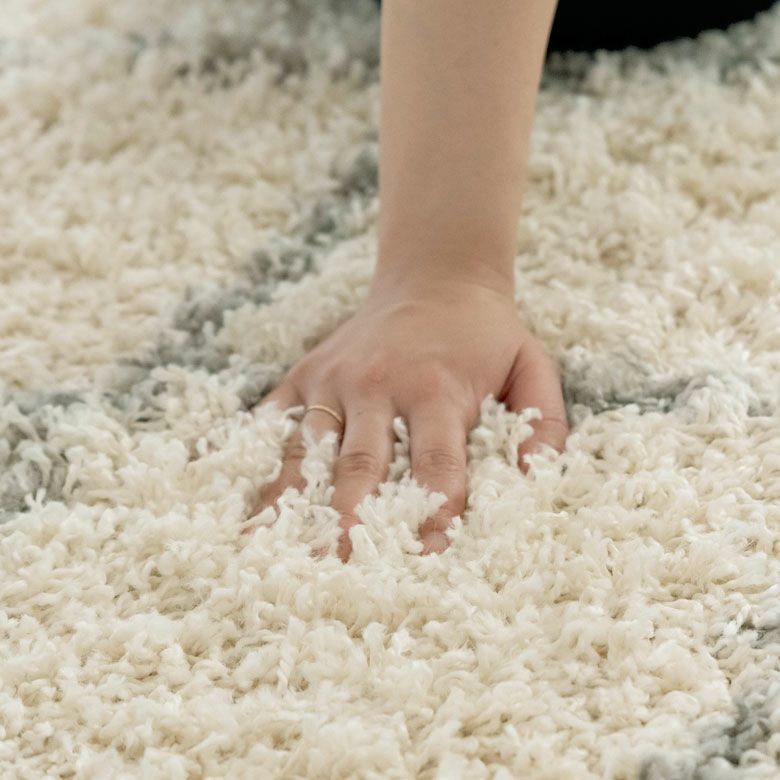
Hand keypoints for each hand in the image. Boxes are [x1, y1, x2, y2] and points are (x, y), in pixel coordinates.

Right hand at [246, 277, 568, 559]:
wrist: (434, 277)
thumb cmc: (484, 335)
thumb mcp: (531, 366)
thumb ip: (541, 424)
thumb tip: (530, 482)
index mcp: (436, 388)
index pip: (434, 464)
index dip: (432, 516)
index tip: (426, 562)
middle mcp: (377, 384)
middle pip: (360, 465)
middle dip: (351, 522)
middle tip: (339, 576)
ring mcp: (332, 379)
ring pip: (307, 451)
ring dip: (293, 506)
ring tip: (275, 556)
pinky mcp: (303, 375)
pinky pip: (273, 423)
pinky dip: (256, 464)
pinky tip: (238, 508)